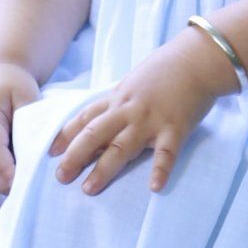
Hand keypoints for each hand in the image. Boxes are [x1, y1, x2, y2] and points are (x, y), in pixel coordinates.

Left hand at [48, 30, 236, 195]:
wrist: (197, 58)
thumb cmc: (167, 69)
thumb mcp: (135, 82)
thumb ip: (119, 100)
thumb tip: (101, 117)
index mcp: (118, 98)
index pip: (86, 118)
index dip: (66, 135)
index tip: (49, 152)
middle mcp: (129, 110)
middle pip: (95, 134)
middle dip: (75, 156)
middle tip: (60, 177)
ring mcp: (151, 120)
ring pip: (122, 146)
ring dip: (104, 169)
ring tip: (89, 189)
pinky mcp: (176, 128)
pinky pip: (166, 153)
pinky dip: (160, 170)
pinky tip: (154, 188)